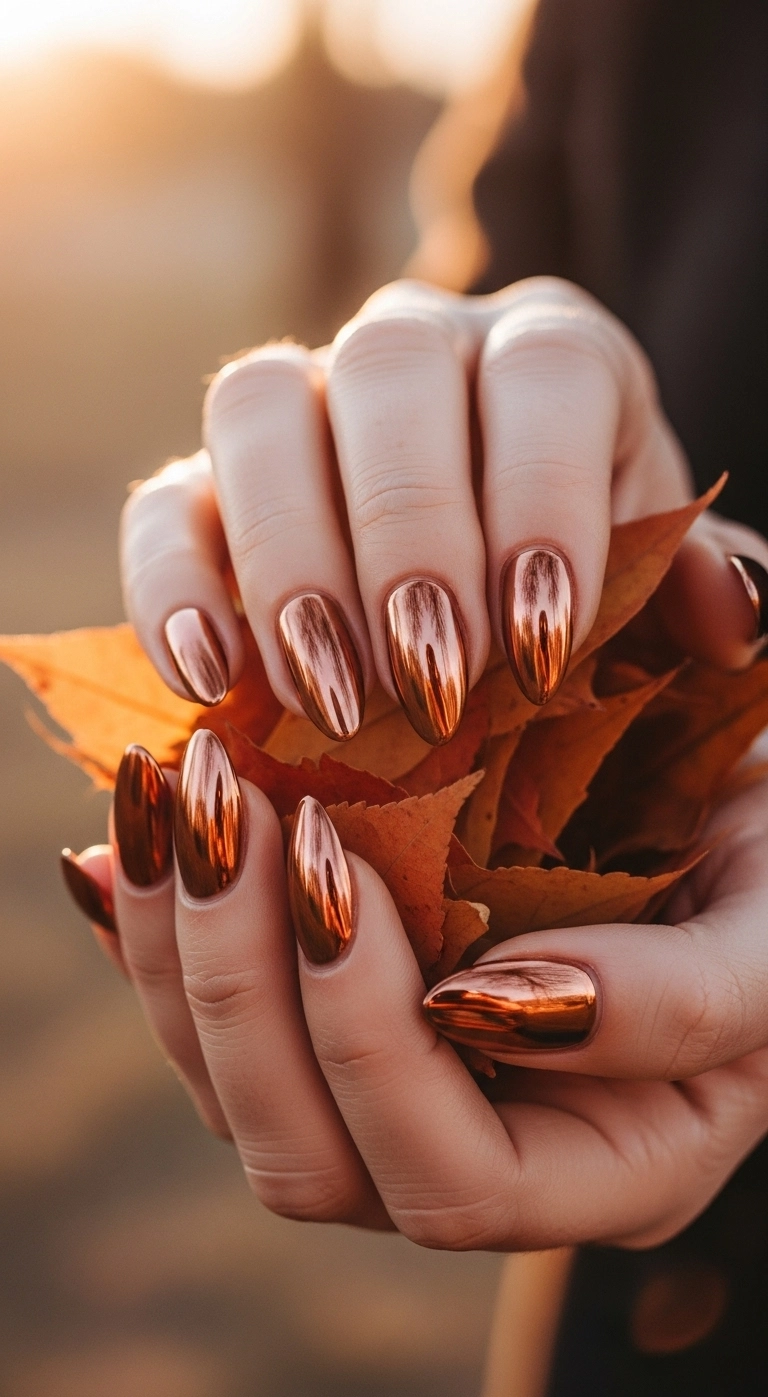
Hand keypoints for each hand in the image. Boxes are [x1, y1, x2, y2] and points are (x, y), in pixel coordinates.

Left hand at [63, 732, 767, 1250]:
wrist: (715, 808)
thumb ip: (695, 994)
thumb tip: (520, 1002)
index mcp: (612, 1166)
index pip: (460, 1176)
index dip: (379, 1042)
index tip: (350, 868)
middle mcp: (489, 1158)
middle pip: (313, 1157)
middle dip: (250, 983)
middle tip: (239, 808)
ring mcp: (396, 1099)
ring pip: (239, 1099)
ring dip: (184, 950)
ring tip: (180, 795)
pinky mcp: (331, 1031)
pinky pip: (210, 1027)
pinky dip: (151, 940)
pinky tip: (117, 849)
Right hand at [119, 278, 767, 742]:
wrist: (478, 600)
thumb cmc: (582, 592)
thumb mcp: (659, 588)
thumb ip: (694, 590)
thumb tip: (730, 622)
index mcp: (549, 357)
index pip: (543, 374)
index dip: (539, 498)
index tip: (541, 646)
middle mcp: (417, 346)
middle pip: (390, 369)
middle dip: (409, 535)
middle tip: (431, 682)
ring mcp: (301, 402)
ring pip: (258, 405)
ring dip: (290, 557)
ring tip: (331, 698)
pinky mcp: (206, 482)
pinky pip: (162, 500)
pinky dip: (173, 586)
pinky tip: (211, 682)